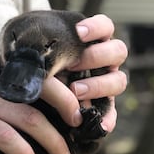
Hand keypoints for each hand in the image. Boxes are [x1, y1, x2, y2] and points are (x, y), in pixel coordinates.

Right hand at [0, 80, 72, 153]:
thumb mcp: (4, 109)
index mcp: (11, 79)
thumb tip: (66, 129)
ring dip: (52, 141)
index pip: (47, 76)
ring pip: (29, 117)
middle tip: (79, 129)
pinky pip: (6, 137)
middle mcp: (0, 85)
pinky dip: (24, 153)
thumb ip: (28, 110)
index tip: (84, 112)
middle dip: (67, 108)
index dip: (69, 92)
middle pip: (43, 89)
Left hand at [42, 14, 126, 131]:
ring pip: (119, 80)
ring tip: (75, 91)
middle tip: (73, 65)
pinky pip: (112, 113)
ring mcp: (107, 83)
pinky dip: (107, 119)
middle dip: (96, 57)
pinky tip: (100, 126)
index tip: (78, 33)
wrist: (34, 87)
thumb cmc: (40, 64)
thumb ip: (48, 54)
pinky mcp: (104, 106)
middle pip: (118, 51)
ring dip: (98, 85)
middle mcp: (105, 61)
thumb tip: (45, 60)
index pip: (105, 27)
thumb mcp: (43, 56)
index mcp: (94, 41)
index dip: (97, 28)